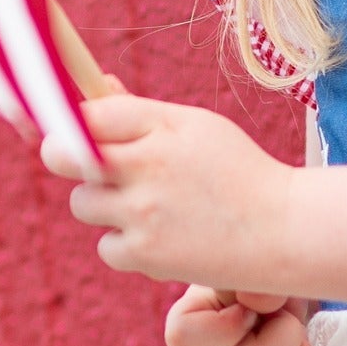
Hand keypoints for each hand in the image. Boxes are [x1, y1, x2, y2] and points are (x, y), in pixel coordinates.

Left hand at [49, 91, 305, 291]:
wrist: (283, 230)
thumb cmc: (235, 170)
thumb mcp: (195, 126)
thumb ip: (138, 113)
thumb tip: (93, 89)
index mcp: (160, 126)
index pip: (84, 115)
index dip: (68, 121)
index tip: (68, 129)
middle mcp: (146, 167)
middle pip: (62, 158)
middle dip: (67, 158)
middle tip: (94, 165)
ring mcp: (142, 214)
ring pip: (82, 204)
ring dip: (102, 204)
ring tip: (146, 204)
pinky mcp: (144, 256)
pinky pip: (105, 246)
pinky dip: (125, 244)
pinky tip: (161, 236)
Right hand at [164, 284, 317, 345]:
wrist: (271, 312)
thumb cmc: (260, 287)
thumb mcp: (257, 273)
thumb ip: (256, 280)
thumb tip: (257, 300)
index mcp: (183, 325)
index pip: (190, 337)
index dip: (234, 322)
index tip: (251, 309)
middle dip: (290, 337)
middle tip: (288, 322)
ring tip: (297, 345)